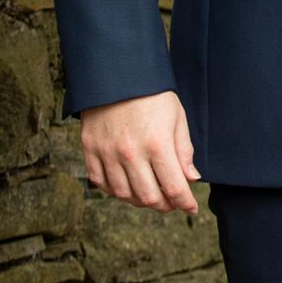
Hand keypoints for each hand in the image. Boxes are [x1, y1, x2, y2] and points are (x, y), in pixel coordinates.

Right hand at [81, 90, 201, 213]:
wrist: (116, 74)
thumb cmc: (152, 95)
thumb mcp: (176, 118)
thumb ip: (183, 151)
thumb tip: (191, 179)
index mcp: (157, 144)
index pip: (175, 187)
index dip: (185, 203)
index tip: (190, 207)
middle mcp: (131, 153)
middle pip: (149, 197)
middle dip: (165, 205)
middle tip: (171, 202)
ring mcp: (107, 153)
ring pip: (124, 195)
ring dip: (140, 200)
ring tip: (150, 194)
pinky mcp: (90, 150)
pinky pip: (101, 183)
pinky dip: (115, 190)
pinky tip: (127, 185)